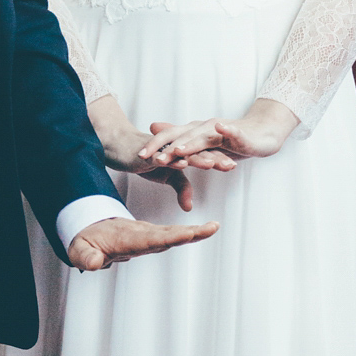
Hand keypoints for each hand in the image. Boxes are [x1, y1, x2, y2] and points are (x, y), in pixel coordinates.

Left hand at [68, 215, 217, 270]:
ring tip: (213, 228)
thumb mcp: (78, 251)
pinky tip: (202, 232)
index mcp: (126, 239)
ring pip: (172, 232)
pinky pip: (171, 234)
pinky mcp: (151, 236)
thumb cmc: (85, 241)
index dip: (168, 238)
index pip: (150, 239)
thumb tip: (94, 264)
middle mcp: (140, 233)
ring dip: (193, 231)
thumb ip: (85, 258)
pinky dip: (187, 232)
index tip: (186, 235)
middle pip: (168, 233)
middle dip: (189, 232)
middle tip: (211, 228)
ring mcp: (147, 233)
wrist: (90, 227)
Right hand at [89, 97, 232, 211]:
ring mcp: (163, 149)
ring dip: (198, 158)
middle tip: (231, 165)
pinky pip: (163, 156)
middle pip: (199, 152)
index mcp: (184, 151)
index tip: (233, 166)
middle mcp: (176, 147)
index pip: (205, 154)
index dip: (219, 159)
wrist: (121, 148)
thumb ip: (181, 188)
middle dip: (215, 158)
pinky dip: (173, 159)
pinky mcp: (150, 153)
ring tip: (213, 164)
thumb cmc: (147, 160)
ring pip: (184, 153)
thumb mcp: (167, 176)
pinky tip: (182, 163)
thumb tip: (189, 207)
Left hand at [139, 99, 299, 165]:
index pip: (171, 139)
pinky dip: (227, 129)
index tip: (138, 156)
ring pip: (204, 137)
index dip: (154, 146)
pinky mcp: (239, 133)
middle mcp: (205, 128)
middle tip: (148, 157)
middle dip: (165, 147)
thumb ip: (181, 139)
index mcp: (195, 132)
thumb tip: (155, 129)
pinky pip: (233, 131)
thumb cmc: (232, 141)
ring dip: (191, 142)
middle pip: (182, 137)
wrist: (262, 134)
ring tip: (177, 150)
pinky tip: (222, 128)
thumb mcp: (203, 143)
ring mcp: (222, 130)